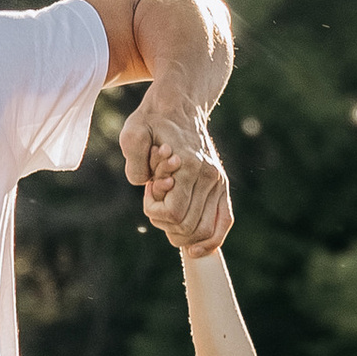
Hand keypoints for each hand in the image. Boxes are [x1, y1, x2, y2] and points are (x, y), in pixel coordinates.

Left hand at [122, 90, 232, 253]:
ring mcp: (219, 181)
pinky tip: (198, 251)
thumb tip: (147, 185)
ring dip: (182, 232)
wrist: (180, 104)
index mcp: (188, 165)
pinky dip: (212, 241)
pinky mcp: (222, 185)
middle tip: (156, 201)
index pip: (173, 214)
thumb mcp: (133, 134)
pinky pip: (224, 221)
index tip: (148, 190)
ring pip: (205, 230)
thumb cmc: (152, 120)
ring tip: (168, 214)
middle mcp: (209, 176)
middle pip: (188, 227)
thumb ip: (135, 163)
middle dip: (165, 222)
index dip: (154, 212)